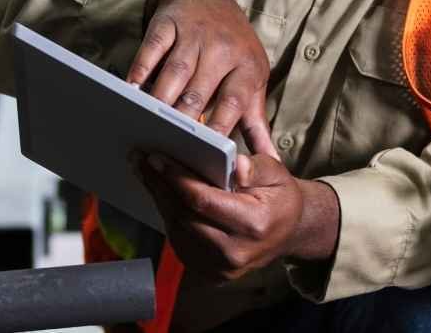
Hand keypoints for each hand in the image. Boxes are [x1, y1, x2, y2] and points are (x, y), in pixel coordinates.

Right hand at [128, 0, 277, 157]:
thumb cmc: (232, 46)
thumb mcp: (252, 77)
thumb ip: (256, 121)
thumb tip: (271, 161)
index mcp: (247, 65)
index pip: (234, 101)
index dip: (221, 126)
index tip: (208, 154)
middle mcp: (223, 48)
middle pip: (200, 90)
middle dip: (184, 119)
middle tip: (171, 146)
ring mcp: (194, 34)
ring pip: (176, 72)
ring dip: (162, 99)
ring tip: (150, 124)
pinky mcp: (168, 23)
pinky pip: (153, 49)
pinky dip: (141, 70)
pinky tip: (132, 90)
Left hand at [137, 152, 328, 280]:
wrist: (288, 233)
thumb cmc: (280, 200)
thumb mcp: (278, 175)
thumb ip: (257, 167)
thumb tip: (236, 164)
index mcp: (253, 226)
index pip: (204, 202)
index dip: (177, 179)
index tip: (158, 158)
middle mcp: (235, 252)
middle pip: (184, 217)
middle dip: (160, 186)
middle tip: (142, 160)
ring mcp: (221, 268)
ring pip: (178, 230)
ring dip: (159, 200)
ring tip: (148, 173)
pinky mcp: (211, 272)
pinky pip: (180, 242)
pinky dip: (169, 216)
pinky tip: (162, 194)